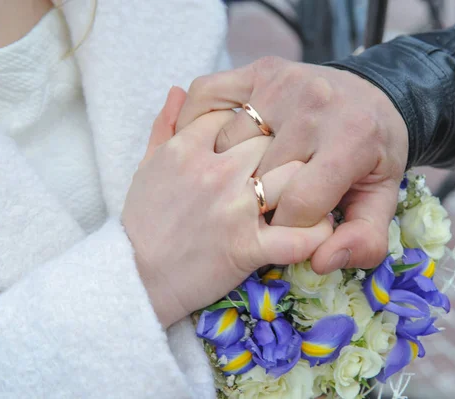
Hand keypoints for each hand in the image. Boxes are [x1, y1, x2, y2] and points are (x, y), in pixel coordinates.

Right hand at [122, 87, 332, 327]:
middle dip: (286, 147)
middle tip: (295, 162)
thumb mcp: (146, 166)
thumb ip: (164, 125)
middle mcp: (216, 170)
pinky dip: (317, 232)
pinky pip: (298, 235)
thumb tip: (178, 89)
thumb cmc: (142, 221)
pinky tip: (319, 228)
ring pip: (294, 175)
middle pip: (274, 138)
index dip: (256, 125)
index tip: (263, 139)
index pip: (239, 114)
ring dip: (308, 182)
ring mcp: (234, 208)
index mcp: (189, 147)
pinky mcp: (247, 248)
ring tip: (312, 190)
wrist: (135, 278)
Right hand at [176, 57, 408, 274]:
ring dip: (227, 167)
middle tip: (265, 204)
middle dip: (259, 201)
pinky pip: (206, 95)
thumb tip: (322, 262)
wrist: (374, 93)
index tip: (289, 226)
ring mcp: (281, 83)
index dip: (289, 228)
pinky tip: (209, 144)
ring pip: (227, 144)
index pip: (299, 204)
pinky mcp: (257, 69)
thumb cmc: (373, 153)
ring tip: (243, 177)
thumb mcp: (381, 199)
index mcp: (351, 140)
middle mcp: (314, 106)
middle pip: (260, 176)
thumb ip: (365, 239)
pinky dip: (196, 120)